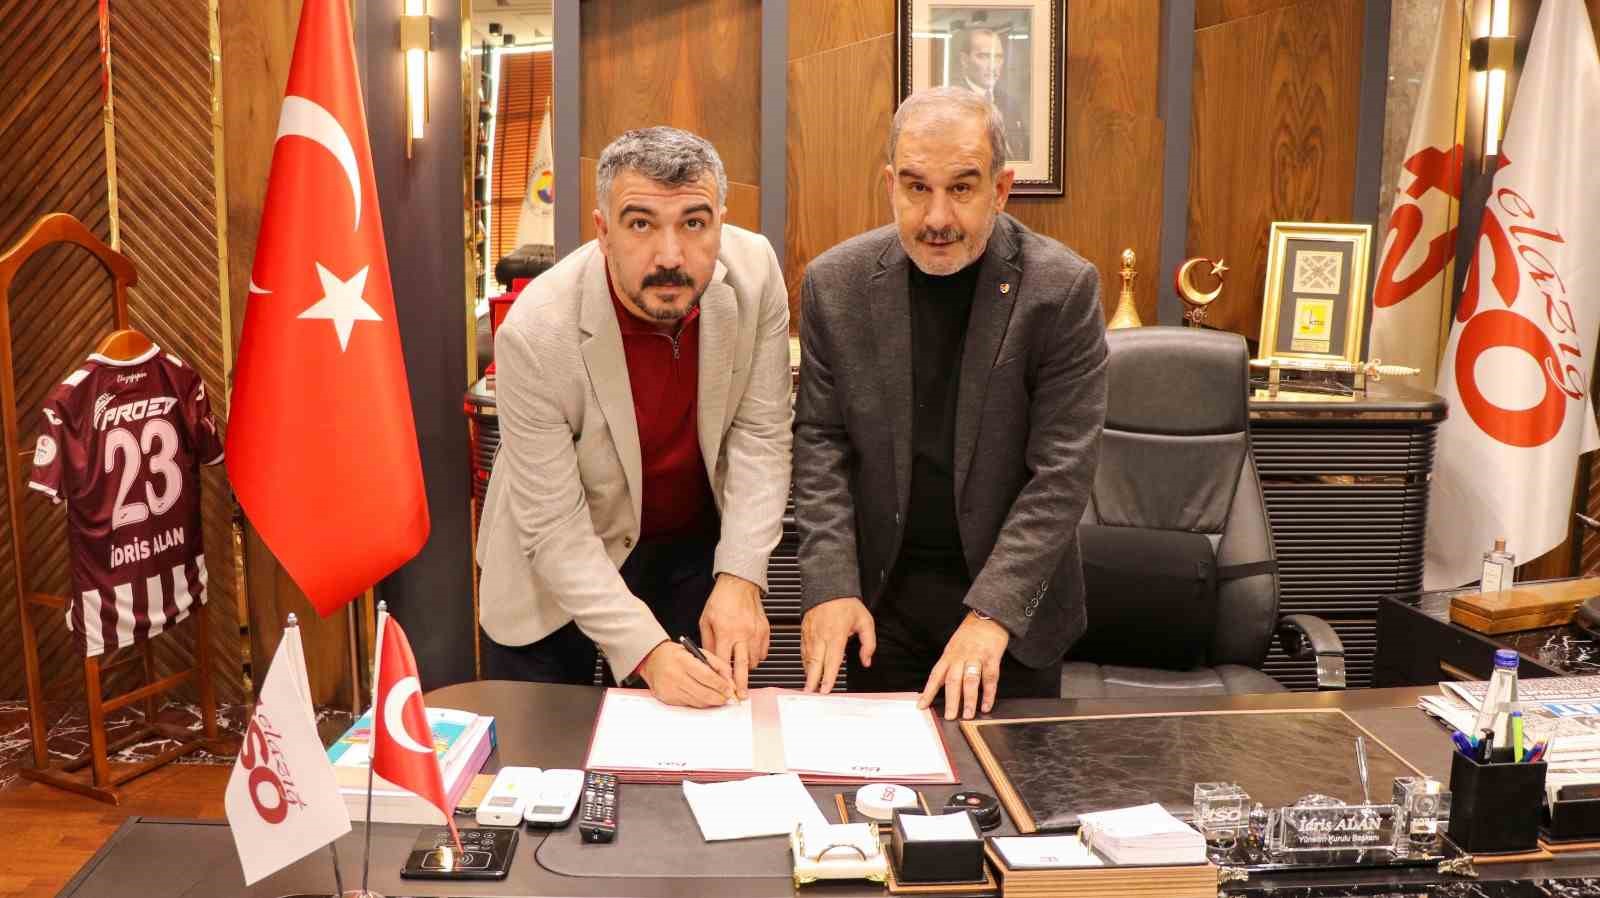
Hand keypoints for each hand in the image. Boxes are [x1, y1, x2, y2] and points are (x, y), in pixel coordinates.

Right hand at [638, 641, 735, 706]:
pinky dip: (700, 703)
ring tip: (719, 699)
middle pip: (703, 692)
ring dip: (711, 702)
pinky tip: (706, 699)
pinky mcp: (667, 699)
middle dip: (719, 697)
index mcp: (683, 660)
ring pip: (697, 701)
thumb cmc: (676, 655)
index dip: (721, 685)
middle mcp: (675, 675)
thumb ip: (716, 663)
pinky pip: (689, 704)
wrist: (653, 660)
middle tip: (728, 697)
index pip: (706, 676)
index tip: (730, 689)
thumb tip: (729, 679)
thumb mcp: (697, 651)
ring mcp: (670, 689)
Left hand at [699, 573, 770, 698]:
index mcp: (726, 632)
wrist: (740, 584)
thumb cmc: (722, 600)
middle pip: (742, 667)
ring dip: (747, 667)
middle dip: (741, 684)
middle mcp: (742, 634)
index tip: (723, 688)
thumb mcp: (705, 620)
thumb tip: (708, 661)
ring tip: (740, 666)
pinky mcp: (765, 631)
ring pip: (754, 661)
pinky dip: (756, 656)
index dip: (722, 677)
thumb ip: (707, 642)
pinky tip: (748, 652)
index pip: (724, 662)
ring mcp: (756, 633)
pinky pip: (763, 652)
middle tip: (741, 696)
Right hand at [800, 597, 875, 693]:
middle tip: (810, 693)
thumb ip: (868, 643)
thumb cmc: (846, 603)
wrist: (828, 587)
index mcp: (836, 634)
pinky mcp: (804, 632)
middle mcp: (821, 636)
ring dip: (808, 673)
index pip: (832, 660)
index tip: (825, 689)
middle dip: (812, 680)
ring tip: (808, 686)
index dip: (828, 676)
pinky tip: (807, 670)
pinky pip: (803, 651)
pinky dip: (805, 662)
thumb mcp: (865, 621)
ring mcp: (811, 634)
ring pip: (807, 658)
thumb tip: (867, 660)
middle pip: (815, 662)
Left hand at [919, 612, 1009, 719]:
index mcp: (949, 655)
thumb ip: (948, 665)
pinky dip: (989, 694)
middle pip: (953, 680)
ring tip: (968, 715)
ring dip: (969, 700)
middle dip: (951, 701)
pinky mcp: (992, 658)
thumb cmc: (970, 634)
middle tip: (950, 717)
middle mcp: (960, 657)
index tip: (921, 706)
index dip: (928, 692)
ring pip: (971, 681)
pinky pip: (990, 678)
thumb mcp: (953, 647)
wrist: (988, 617)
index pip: (936, 675)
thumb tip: (939, 685)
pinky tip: (986, 706)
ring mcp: (976, 657)